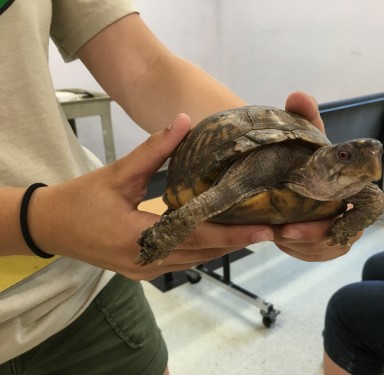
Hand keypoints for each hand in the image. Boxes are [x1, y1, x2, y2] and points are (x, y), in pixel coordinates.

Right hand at [29, 114, 273, 279]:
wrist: (51, 227)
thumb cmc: (80, 199)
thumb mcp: (116, 172)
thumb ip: (153, 149)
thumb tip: (185, 120)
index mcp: (137, 236)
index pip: (196, 236)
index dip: (232, 233)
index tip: (264, 230)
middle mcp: (146, 259)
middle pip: (202, 253)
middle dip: (238, 242)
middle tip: (271, 230)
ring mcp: (145, 270)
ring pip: (195, 261)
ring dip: (223, 248)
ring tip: (253, 233)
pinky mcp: (143, 270)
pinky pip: (183, 262)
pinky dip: (204, 251)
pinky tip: (220, 238)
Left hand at [273, 91, 362, 260]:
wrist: (288, 178)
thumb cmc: (303, 159)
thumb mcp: (303, 140)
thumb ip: (304, 119)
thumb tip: (298, 95)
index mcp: (353, 188)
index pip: (368, 206)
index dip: (355, 216)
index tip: (332, 214)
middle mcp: (350, 211)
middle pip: (345, 235)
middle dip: (315, 235)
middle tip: (286, 230)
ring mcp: (338, 230)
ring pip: (328, 248)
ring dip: (302, 245)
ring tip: (277, 233)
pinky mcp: (323, 244)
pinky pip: (316, 255)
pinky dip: (298, 250)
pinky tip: (280, 239)